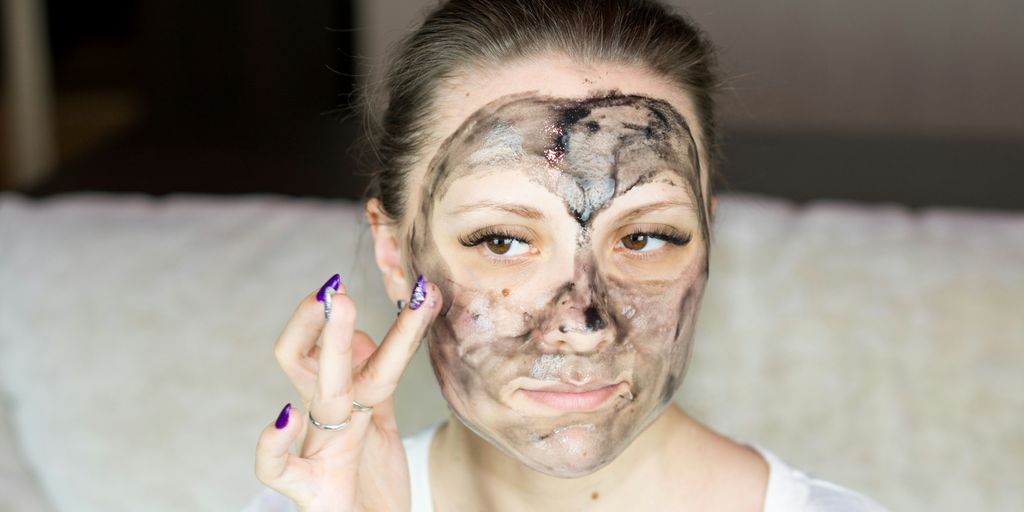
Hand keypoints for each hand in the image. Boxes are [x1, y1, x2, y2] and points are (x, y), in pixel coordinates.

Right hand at [255, 274, 440, 511]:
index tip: (417, 287)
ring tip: (338, 307)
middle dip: (331, 320)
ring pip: (317, 391)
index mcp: (345, 401)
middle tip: (342, 283)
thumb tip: (366, 336)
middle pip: (318, 358)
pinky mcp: (311, 492)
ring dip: (330, 348)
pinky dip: (273, 442)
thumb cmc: (368, 482)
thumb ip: (372, 382)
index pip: (352, 349)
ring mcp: (316, 450)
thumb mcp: (377, 423)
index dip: (374, 320)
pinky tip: (285, 416)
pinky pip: (277, 467)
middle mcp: (325, 419)